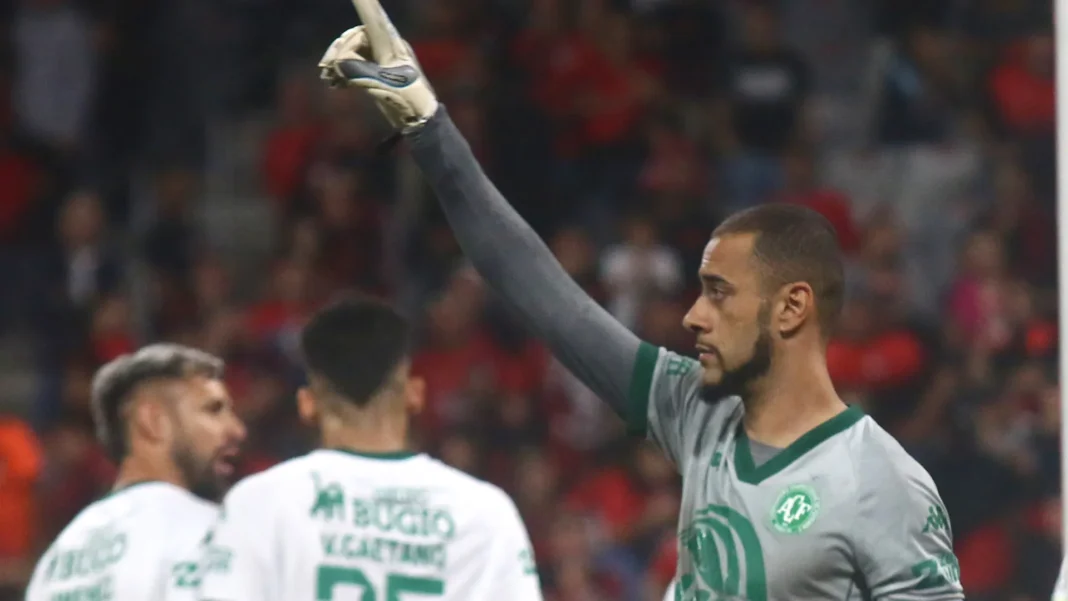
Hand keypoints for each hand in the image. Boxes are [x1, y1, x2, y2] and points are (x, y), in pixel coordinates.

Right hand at [318, 0, 438, 131]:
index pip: (373, 19)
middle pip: (355, 38)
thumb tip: (338, 64)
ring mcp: (381, 61)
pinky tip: (334, 84)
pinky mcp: (377, 74)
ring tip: (327, 78)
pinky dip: (343, 73)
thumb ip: (361, 72)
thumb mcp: (384, 86)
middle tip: (325, 67)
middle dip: (339, 50)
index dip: (364, 4)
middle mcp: (386, 49)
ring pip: (353, 52)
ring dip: (338, 63)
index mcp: (392, 45)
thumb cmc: (409, 101)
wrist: (420, 121)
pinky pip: (355, 66)